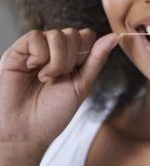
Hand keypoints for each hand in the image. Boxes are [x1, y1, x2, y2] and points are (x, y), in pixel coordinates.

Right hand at [0, 28, 117, 147]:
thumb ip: (97, 59)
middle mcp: (53, 49)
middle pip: (74, 34)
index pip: (87, 35)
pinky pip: (35, 36)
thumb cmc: (54, 111)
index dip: (86, 53)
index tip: (75, 74)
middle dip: (71, 60)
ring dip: (57, 61)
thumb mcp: (82, 84)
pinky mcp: (17, 51)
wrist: (26, 131)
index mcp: (71, 56)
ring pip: (57, 34)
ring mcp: (36, 49)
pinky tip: (32, 70)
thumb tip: (115, 36)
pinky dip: (39, 56)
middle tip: (58, 79)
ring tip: (46, 78)